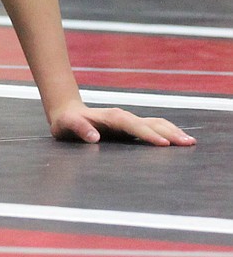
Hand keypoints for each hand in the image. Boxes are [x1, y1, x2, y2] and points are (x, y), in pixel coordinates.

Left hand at [49, 103, 196, 146]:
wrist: (68, 113)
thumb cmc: (67, 122)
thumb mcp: (66, 125)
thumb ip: (79, 129)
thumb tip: (93, 137)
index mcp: (109, 117)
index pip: (131, 125)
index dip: (146, 134)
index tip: (163, 143)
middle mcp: (122, 117)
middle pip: (149, 123)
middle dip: (168, 132)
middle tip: (187, 143)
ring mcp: (129, 122)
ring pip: (155, 123)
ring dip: (172, 131)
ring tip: (190, 142)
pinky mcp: (131, 127)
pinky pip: (153, 127)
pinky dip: (168, 132)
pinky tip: (179, 140)